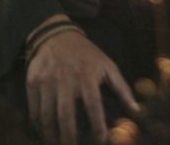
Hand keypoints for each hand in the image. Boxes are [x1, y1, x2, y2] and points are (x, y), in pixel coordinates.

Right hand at [25, 17, 137, 144]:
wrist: (57, 36)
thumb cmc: (87, 55)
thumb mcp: (108, 66)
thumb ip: (122, 89)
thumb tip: (136, 110)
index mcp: (87, 75)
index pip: (93, 105)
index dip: (97, 125)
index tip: (101, 140)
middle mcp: (66, 79)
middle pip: (66, 114)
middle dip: (69, 136)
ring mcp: (47, 81)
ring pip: (47, 114)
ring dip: (51, 134)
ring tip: (56, 144)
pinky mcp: (33, 82)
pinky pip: (34, 108)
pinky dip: (37, 124)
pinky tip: (43, 132)